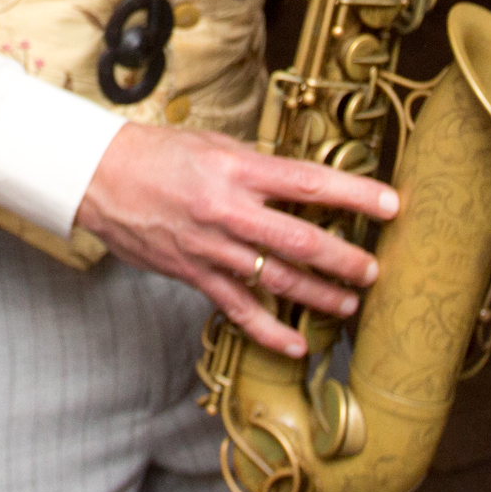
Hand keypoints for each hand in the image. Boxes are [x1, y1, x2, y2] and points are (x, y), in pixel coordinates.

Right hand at [73, 122, 398, 357]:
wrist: (99, 177)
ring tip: (348, 304)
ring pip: (275, 278)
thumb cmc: (158, 153)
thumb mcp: (214, 146)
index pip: (308, 181)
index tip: (391, 205)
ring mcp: (211, 246)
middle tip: (373, 270)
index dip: (355, 194)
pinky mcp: (193, 273)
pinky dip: (267, 331)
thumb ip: (258, 167)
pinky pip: (237, 307)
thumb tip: (301, 182)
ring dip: (317, 295)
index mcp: (238, 170)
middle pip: (299, 239)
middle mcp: (228, 209)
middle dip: (343, 258)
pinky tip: (294, 345)